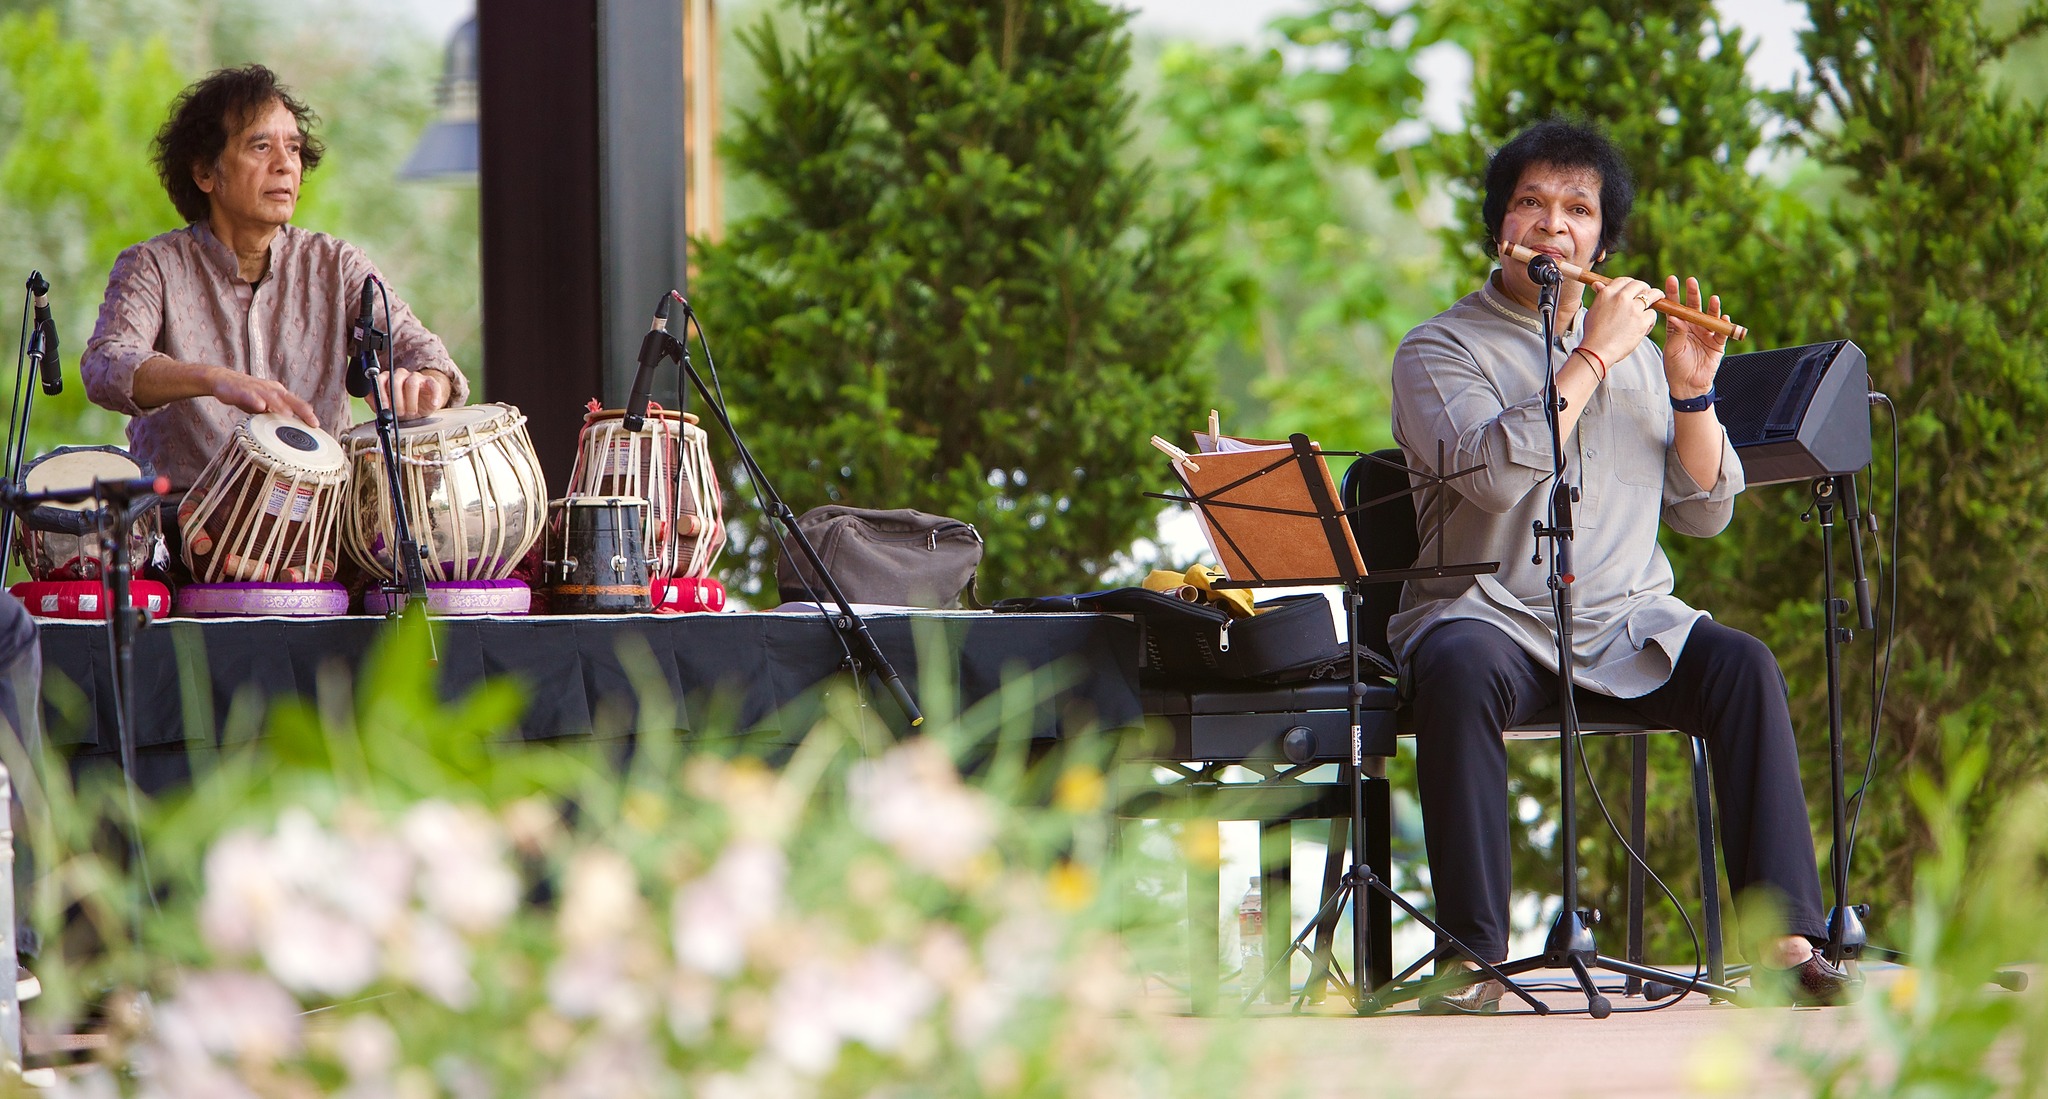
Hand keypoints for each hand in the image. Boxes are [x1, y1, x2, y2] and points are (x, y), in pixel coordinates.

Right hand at [212, 369, 319, 427]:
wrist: (222, 380)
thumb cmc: (247, 395)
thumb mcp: (264, 406)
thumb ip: (275, 415)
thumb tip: (288, 431)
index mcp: (278, 393)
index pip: (296, 403)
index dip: (307, 414)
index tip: (316, 425)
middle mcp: (271, 390)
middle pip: (289, 399)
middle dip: (301, 410)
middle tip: (311, 422)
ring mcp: (256, 389)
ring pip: (271, 397)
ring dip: (280, 406)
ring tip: (288, 414)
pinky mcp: (241, 390)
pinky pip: (250, 395)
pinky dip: (256, 400)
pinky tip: (261, 406)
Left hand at [381, 368, 450, 418]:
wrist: (420, 408)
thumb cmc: (402, 406)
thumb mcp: (386, 406)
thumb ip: (374, 401)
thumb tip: (370, 398)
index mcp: (389, 378)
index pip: (382, 379)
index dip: (382, 394)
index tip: (384, 407)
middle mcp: (402, 375)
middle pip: (396, 380)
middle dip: (397, 399)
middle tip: (399, 412)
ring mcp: (417, 377)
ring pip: (412, 382)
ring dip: (411, 400)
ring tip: (412, 412)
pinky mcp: (431, 383)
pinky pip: (433, 385)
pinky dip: (434, 395)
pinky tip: (433, 404)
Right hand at [1581, 275, 1662, 369]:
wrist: (1597, 351)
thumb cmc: (1593, 333)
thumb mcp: (1593, 310)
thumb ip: (1600, 296)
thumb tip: (1598, 284)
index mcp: (1607, 293)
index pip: (1624, 280)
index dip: (1631, 284)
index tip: (1634, 289)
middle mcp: (1621, 297)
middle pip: (1640, 285)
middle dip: (1646, 288)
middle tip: (1649, 294)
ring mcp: (1633, 309)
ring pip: (1652, 296)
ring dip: (1656, 298)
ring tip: (1658, 301)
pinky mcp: (1642, 321)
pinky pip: (1653, 314)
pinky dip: (1650, 321)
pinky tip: (1644, 326)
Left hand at [1660, 275, 1726, 398]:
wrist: (1688, 385)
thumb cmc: (1675, 366)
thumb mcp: (1672, 348)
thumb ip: (1676, 332)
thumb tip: (1675, 315)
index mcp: (1678, 326)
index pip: (1675, 306)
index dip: (1673, 293)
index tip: (1671, 279)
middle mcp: (1693, 327)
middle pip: (1694, 306)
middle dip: (1693, 293)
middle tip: (1691, 281)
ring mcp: (1706, 333)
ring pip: (1710, 316)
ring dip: (1712, 307)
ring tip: (1713, 299)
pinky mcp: (1717, 343)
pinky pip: (1721, 331)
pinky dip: (1723, 324)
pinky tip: (1723, 316)